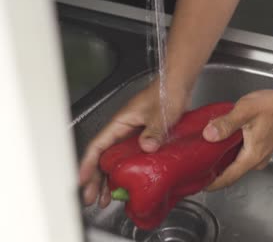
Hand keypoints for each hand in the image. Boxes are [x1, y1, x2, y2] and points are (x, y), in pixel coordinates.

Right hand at [79, 80, 189, 206]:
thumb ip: (153, 130)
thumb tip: (147, 147)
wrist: (178, 85)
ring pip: (116, 160)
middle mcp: (124, 130)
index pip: (98, 146)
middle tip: (94, 198)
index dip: (88, 165)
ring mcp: (133, 135)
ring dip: (111, 178)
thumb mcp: (159, 114)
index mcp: (120, 123)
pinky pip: (131, 158)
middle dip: (97, 179)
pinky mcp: (145, 138)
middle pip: (104, 158)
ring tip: (108, 197)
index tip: (83, 180)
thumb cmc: (166, 92)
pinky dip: (128, 172)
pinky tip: (130, 183)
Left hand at [202, 89, 272, 190]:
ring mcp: (262, 154)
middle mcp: (257, 160)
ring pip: (237, 164)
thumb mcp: (245, 112)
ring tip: (205, 155)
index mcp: (252, 157)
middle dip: (214, 173)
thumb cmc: (272, 106)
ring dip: (222, 162)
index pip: (228, 178)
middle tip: (197, 167)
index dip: (212, 183)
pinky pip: (243, 156)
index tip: (198, 183)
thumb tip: (208, 135)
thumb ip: (226, 124)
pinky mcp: (263, 147)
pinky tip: (222, 144)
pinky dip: (231, 154)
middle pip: (231, 173)